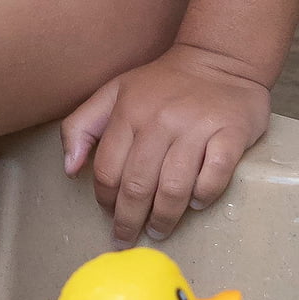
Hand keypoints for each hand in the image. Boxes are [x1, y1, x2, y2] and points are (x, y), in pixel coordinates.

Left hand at [63, 42, 271, 241]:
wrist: (218, 61)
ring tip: (158, 231)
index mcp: (127, 111)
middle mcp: (159, 120)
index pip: (107, 167)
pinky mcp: (230, 135)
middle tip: (127, 238)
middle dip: (129, 218)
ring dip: (164, 217)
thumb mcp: (114, 92)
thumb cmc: (162, 84)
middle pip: (138, 184)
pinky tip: (195, 205)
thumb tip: (68, 170)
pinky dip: (203, 196)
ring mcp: (195, 128)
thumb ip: (83, 125)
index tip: (107, 214)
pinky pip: (214, 176)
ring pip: (174, 187)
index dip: (104, 197)